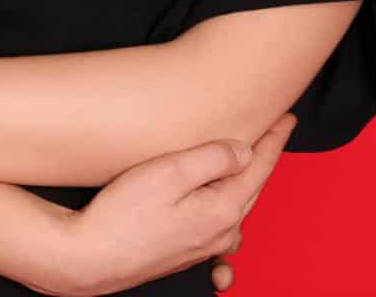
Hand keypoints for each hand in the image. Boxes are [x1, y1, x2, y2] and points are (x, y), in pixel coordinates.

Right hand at [47, 114, 294, 296]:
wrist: (89, 258)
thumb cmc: (122, 216)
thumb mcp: (170, 172)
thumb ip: (213, 158)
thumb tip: (244, 151)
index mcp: (223, 210)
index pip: (259, 166)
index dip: (274, 138)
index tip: (286, 118)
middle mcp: (220, 232)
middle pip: (251, 186)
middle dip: (263, 157)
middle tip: (273, 131)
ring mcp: (203, 246)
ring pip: (236, 206)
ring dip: (244, 181)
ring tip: (246, 160)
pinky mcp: (185, 251)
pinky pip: (220, 228)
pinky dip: (227, 210)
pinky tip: (224, 213)